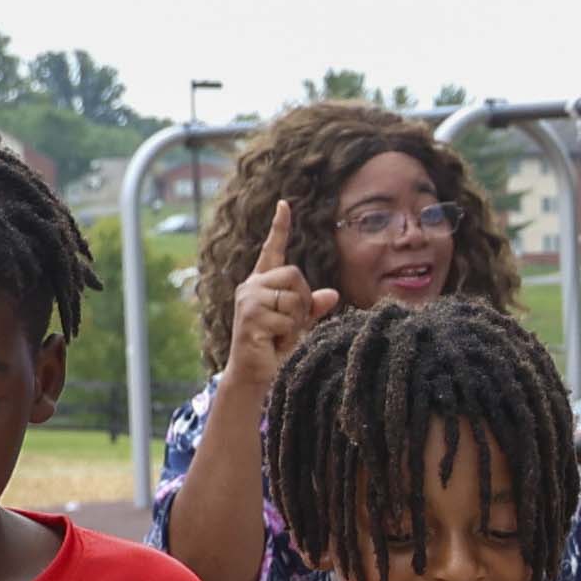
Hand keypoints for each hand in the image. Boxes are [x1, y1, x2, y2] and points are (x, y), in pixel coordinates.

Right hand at [227, 202, 337, 376]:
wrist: (254, 376)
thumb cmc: (276, 349)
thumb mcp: (298, 325)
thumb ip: (313, 308)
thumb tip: (332, 295)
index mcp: (262, 283)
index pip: (272, 250)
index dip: (279, 227)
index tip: (285, 204)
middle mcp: (252, 286)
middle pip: (295, 274)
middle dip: (303, 301)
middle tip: (291, 324)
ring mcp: (249, 299)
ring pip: (294, 297)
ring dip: (296, 320)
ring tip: (280, 335)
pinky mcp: (250, 315)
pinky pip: (287, 317)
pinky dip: (289, 334)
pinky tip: (274, 342)